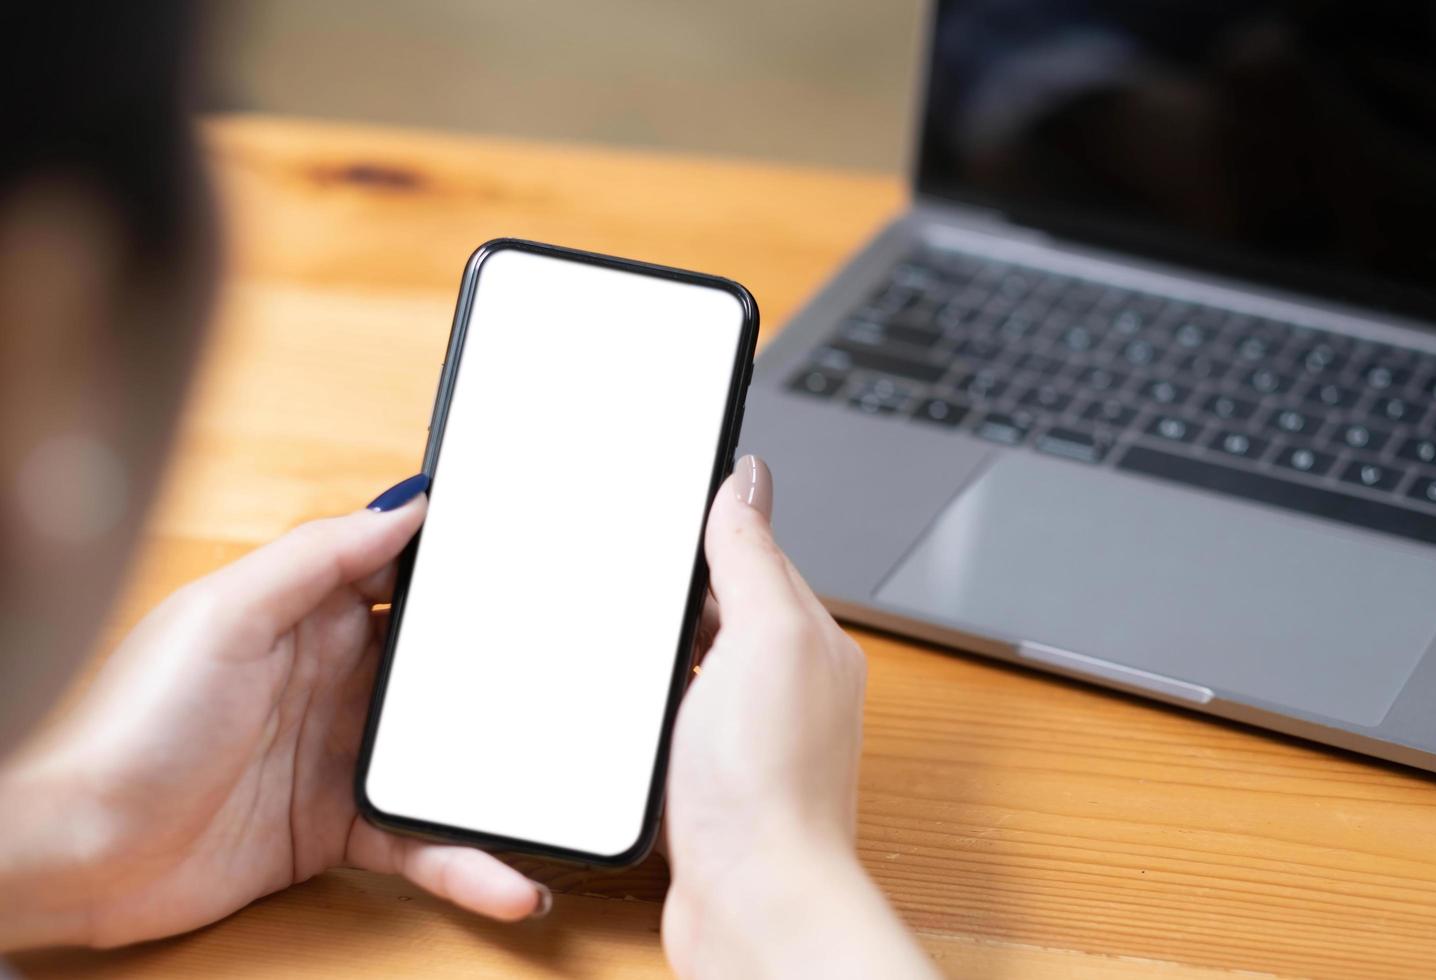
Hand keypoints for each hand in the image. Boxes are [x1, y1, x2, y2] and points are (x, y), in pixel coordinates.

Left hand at [0, 475, 547, 950]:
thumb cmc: (132, 723)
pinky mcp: (337, 829)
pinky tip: (511, 881)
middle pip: (439, 668)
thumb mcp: (223, 615)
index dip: (467, 571)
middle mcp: (331, 680)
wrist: (79, 852)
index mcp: (306, 616)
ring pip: (443, 757)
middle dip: (507, 670)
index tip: (537, 562)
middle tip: (580, 674)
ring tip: (562, 790)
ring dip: (501, 774)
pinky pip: (421, 841)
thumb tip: (407, 502)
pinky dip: (468, 862)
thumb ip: (316, 556)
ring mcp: (337, 756)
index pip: (404, 578)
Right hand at [662, 456, 936, 978]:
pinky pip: (673, 718)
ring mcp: (745, 736)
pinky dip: (647, 703)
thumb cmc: (767, 783)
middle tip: (626, 569)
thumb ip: (754, 557)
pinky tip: (622, 702)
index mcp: (809, 639)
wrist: (751, 902)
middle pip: (721, 609)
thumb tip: (748, 479)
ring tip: (620, 630)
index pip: (756, 555)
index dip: (708, 526)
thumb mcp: (766, 638)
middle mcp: (785, 685)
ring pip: (693, 664)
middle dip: (676, 589)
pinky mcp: (707, 781)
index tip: (659, 498)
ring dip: (660, 647)